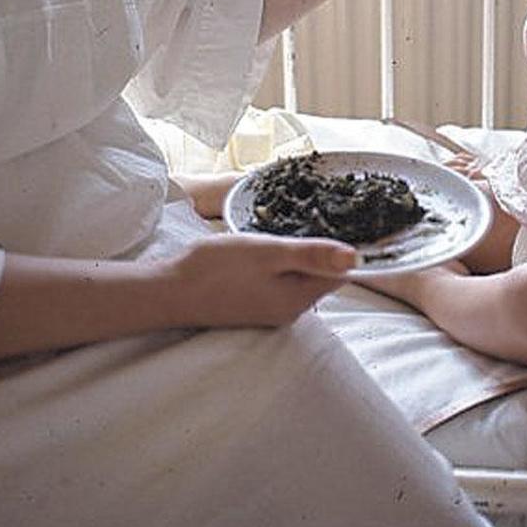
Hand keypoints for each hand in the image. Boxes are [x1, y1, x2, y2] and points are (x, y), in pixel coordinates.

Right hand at [162, 233, 355, 327]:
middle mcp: (289, 311)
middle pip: (320, 275)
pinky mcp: (254, 305)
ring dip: (296, 254)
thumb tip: (357, 258)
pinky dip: (278, 262)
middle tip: (308, 216)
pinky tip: (265, 247)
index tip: (337, 219)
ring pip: (299, 276)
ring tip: (282, 229)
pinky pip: (279, 280)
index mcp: (298, 299)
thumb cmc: (217, 268)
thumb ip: (312, 254)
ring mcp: (270, 310)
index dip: (343, 245)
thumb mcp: (269, 252)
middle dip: (318, 248)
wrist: (169, 291)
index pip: (340, 273)